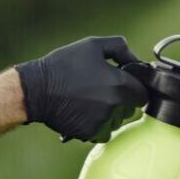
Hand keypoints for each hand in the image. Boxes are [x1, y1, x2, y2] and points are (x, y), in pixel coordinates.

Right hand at [15, 36, 149, 142]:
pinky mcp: (90, 133)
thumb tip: (136, 60)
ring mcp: (103, 122)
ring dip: (110, 114)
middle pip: (130, 109)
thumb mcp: (92, 45)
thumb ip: (120, 48)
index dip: (134, 88)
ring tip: (89, 101)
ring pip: (117, 122)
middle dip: (122, 101)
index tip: (123, 84)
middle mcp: (115, 106)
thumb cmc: (63, 65)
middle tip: (101, 90)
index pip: (143, 94)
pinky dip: (97, 125)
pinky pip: (103, 132)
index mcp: (120, 84)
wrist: (36, 90)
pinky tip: (83, 113)